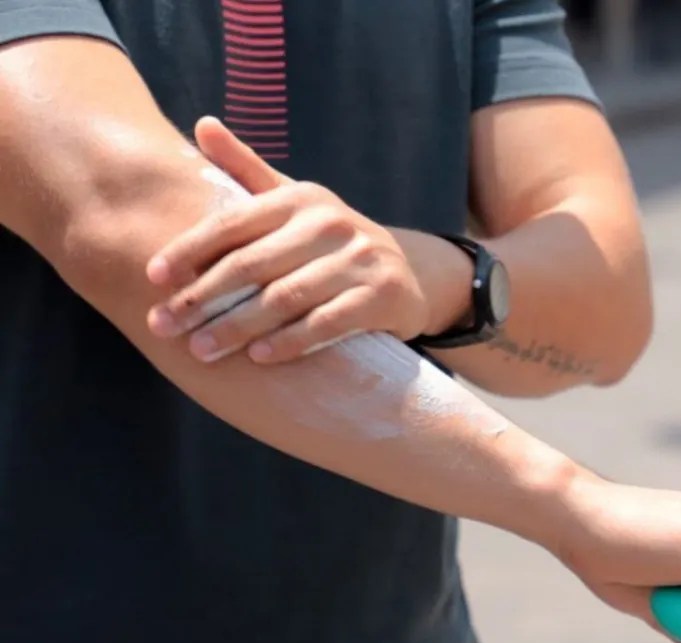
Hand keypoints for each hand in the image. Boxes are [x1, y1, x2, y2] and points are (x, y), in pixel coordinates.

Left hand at [144, 116, 470, 362]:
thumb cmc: (326, 242)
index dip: (189, 249)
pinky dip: (291, 341)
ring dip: (237, 327)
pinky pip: (328, 323)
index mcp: (300, 198)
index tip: (153, 278)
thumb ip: (246, 168)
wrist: (404, 275)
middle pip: (252, 265)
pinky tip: (259, 357)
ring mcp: (360, 259)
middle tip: (162, 326)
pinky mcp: (381, 296)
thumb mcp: (293, 202)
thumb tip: (202, 123)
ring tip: (200, 349)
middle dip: (201, 298)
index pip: (233, 222)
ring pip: (285, 298)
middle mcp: (331, 223)